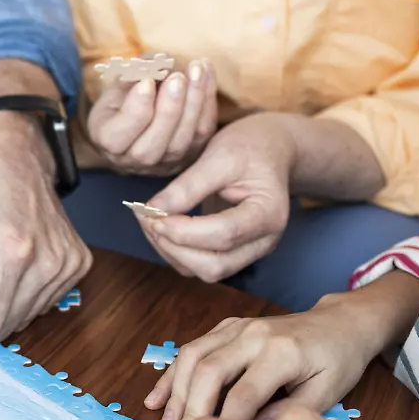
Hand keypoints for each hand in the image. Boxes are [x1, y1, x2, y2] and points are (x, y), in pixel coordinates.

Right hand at [87, 59, 216, 175]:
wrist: (137, 121)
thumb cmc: (121, 100)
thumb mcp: (115, 87)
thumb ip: (131, 77)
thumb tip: (155, 66)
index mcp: (108, 143)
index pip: (118, 136)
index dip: (136, 108)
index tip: (146, 80)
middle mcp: (135, 161)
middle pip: (152, 145)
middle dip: (168, 109)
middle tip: (177, 77)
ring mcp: (165, 163)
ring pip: (182, 141)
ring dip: (193, 102)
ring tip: (197, 69)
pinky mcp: (190, 154)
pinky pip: (202, 131)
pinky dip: (207, 99)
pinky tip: (207, 71)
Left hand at [138, 113, 294, 282]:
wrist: (270, 151)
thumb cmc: (250, 148)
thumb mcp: (220, 155)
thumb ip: (188, 186)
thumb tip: (153, 210)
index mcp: (269, 214)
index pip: (225, 234)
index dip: (185, 231)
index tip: (154, 215)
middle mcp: (263, 241)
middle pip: (216, 266)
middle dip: (176, 248)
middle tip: (148, 220)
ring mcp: (249, 251)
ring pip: (205, 271)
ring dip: (172, 252)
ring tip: (150, 222)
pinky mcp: (233, 253)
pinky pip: (200, 266)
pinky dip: (176, 252)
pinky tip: (161, 228)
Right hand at [146, 303, 381, 419]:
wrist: (342, 322)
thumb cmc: (338, 361)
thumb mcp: (327, 393)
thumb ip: (288, 415)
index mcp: (282, 352)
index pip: (243, 394)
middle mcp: (254, 334)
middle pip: (209, 372)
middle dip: (191, 412)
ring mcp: (238, 327)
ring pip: (193, 357)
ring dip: (176, 394)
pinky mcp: (228, 327)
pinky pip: (193, 348)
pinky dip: (172, 375)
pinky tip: (156, 400)